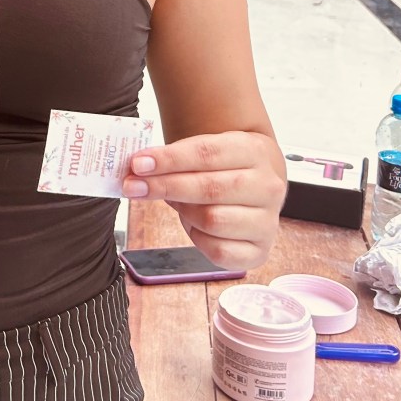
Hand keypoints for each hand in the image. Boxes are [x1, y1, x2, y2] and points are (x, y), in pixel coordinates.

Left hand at [121, 130, 286, 270]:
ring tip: (174, 201)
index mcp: (255, 151)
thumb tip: (137, 169)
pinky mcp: (259, 251)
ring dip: (183, 211)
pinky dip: (197, 238)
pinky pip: (218, 250)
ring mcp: (267, 221)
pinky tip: (193, 224)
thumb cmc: (223, 166)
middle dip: (165, 186)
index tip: (137, 164)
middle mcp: (268, 186)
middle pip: (209, 188)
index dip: (169, 159)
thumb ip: (175, 157)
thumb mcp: (205, 149)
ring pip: (212, 220)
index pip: (206, 152)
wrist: (256, 184)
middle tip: (133, 185)